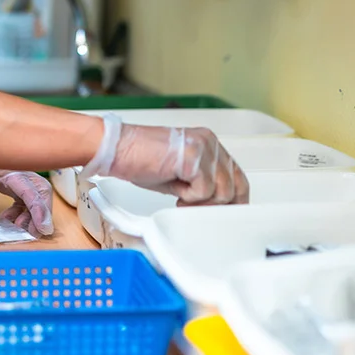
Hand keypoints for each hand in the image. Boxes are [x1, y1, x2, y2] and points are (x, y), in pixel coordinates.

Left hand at [0, 162, 54, 235]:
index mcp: (8, 169)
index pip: (31, 190)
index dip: (39, 210)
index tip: (42, 228)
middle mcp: (16, 171)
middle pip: (41, 190)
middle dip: (42, 212)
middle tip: (35, 232)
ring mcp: (14, 177)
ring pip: (34, 195)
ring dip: (32, 214)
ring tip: (18, 227)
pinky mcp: (10, 184)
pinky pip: (24, 198)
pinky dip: (22, 212)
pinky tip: (10, 219)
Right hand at [82, 115, 248, 204]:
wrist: (117, 149)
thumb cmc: (141, 160)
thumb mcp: (180, 174)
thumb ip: (202, 185)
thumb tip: (216, 205)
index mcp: (208, 143)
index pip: (237, 175)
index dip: (235, 199)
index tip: (224, 212)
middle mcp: (209, 142)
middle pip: (235, 185)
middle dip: (215, 204)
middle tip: (192, 206)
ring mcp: (202, 147)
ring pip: (222, 191)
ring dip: (199, 201)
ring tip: (180, 197)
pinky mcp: (192, 157)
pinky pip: (204, 191)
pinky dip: (188, 197)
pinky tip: (175, 190)